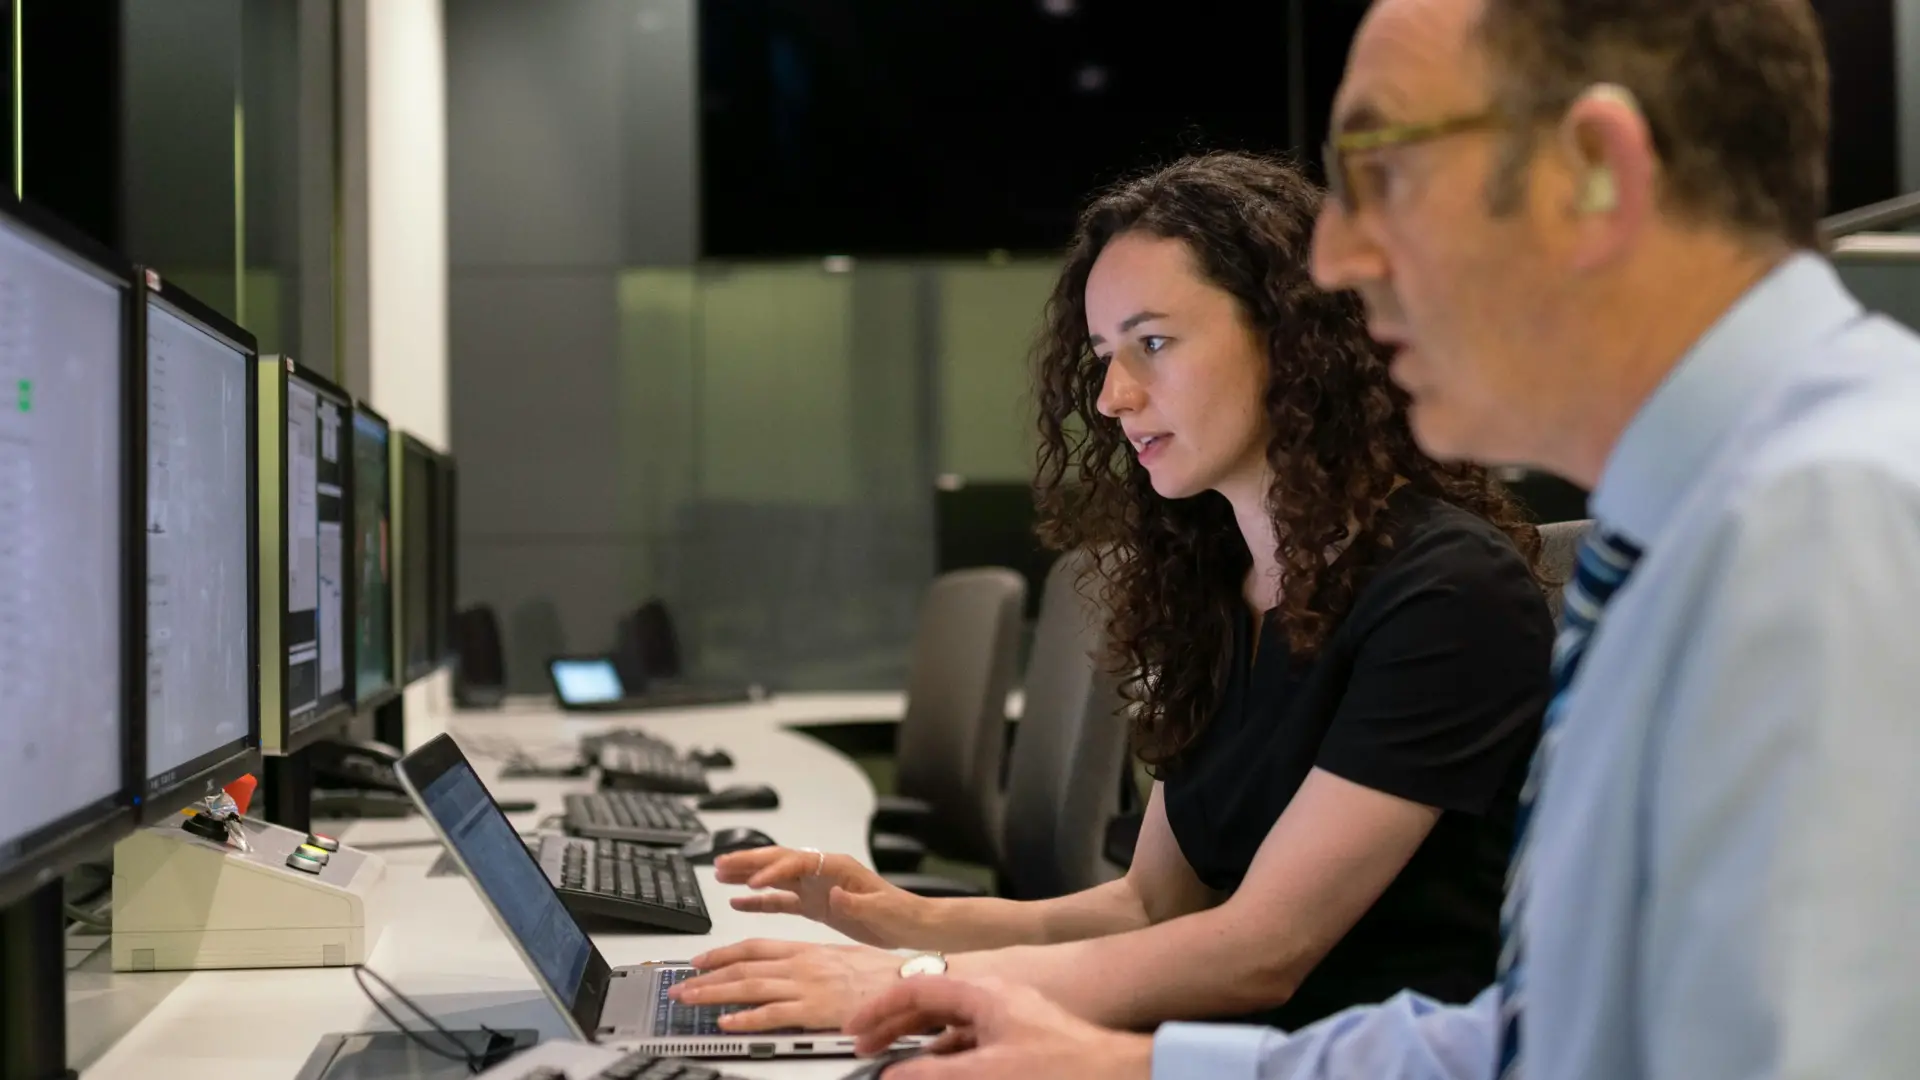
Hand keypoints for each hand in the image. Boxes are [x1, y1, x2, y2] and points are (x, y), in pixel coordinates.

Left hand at [672, 939, 903, 1032]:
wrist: (907, 981)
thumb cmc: (882, 973)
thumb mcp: (842, 956)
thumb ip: (813, 961)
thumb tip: (793, 968)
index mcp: (807, 949)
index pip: (754, 947)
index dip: (723, 953)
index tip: (700, 960)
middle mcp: (801, 964)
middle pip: (743, 967)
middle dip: (707, 976)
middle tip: (681, 985)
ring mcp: (806, 986)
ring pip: (749, 987)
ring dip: (714, 994)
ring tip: (690, 1001)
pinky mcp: (814, 1009)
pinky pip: (772, 1014)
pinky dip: (746, 1018)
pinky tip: (726, 1023)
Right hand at [715, 846, 928, 948]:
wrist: (910, 925)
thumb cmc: (899, 913)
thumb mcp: (880, 908)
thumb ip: (857, 901)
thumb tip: (834, 892)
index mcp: (837, 867)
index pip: (797, 862)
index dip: (773, 870)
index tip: (752, 882)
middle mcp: (822, 872)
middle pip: (778, 861)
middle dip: (748, 861)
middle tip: (719, 864)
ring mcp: (815, 888)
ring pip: (773, 877)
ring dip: (746, 875)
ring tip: (718, 875)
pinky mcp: (814, 905)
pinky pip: (780, 900)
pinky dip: (759, 901)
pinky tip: (738, 902)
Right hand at [846, 976, 1152, 1079]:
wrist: (1120, 1075)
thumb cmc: (1067, 1065)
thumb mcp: (986, 1071)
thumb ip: (933, 1073)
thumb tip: (892, 1076)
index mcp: (983, 994)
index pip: (916, 988)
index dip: (879, 1008)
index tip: (854, 1028)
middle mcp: (996, 1000)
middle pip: (931, 1005)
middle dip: (895, 1026)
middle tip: (866, 1046)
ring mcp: (1011, 1021)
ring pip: (952, 1027)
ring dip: (921, 1044)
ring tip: (897, 1064)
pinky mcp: (1024, 1044)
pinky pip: (973, 1044)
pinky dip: (948, 1056)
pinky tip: (942, 1073)